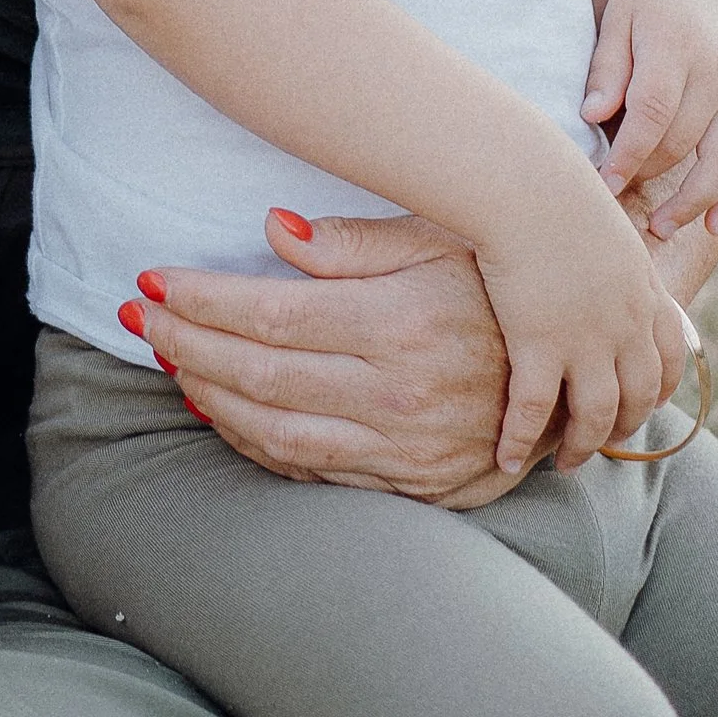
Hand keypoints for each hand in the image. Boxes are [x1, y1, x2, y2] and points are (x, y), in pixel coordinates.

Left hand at [130, 215, 517, 503]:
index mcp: (400, 325)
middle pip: (259, 375)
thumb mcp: (438, 241)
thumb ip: (351, 243)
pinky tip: (224, 412)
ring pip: (275, 433)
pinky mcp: (411, 488)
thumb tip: (270, 228)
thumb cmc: (498, 287)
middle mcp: (399, 395)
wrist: (576, 371)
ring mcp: (404, 451)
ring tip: (171, 361)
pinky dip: (257, 444)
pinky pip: (312, 472)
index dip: (201, 299)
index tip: (153, 280)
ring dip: (210, 398)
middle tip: (141, 317)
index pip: (269, 316)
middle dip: (186, 343)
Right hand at [471, 162, 678, 472]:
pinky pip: (533, 410)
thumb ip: (612, 250)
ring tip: (566, 463)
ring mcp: (586, 341)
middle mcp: (626, 327)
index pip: (671, 358)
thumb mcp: (605, 222)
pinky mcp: (540, 346)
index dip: (660, 389)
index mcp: (646, 294)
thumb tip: (600, 252)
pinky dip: (519, 440)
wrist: (528, 187)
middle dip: (624, 427)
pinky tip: (506, 459)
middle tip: (603, 442)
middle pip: (638, 397)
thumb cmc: (555, 190)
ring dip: (582, 447)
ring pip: (596, 417)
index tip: (646, 404)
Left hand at [582, 0, 717, 243]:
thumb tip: (592, 116)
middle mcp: (716, 70)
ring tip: (661, 229)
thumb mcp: (616, 15)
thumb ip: (607, 66)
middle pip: (684, 138)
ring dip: (696, 199)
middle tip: (610, 206)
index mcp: (677, 44)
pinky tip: (715, 227)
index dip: (628, 152)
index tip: (602, 184)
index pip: (653, 110)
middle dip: (648, 176)